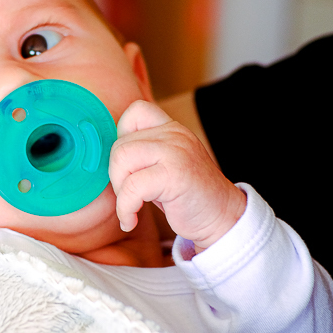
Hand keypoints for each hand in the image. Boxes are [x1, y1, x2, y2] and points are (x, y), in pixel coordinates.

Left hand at [109, 100, 245, 249]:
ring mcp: (176, 152)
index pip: (135, 111)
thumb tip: (109, 158)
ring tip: (131, 206)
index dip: (122, 137)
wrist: (222, 218)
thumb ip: (145, 154)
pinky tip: (131, 221)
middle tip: (129, 196)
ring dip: (120, 191)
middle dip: (116, 176)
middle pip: (119, 145)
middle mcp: (174, 135)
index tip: (129, 167)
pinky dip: (125, 208)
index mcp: (172, 129)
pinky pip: (132, 187)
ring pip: (122, 159)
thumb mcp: (166, 165)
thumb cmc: (188, 197)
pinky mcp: (175, 175)